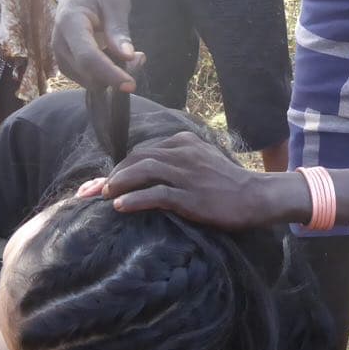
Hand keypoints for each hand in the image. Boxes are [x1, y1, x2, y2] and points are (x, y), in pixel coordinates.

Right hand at [50, 0, 144, 90]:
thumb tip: (127, 56)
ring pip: (90, 81)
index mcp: (70, 23)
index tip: (131, 84)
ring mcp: (61, 57)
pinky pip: (89, 80)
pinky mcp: (67, 65)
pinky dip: (107, 75)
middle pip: (89, 74)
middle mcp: (60, 43)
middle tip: (140, 57)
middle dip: (117, 74)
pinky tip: (117, 58)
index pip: (88, 56)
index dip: (109, 73)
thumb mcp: (115, 1)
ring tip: (130, 54)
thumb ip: (119, 28)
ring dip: (113, 75)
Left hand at [104, 131, 287, 229]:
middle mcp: (183, 153)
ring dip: (117, 183)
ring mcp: (187, 175)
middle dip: (112, 174)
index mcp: (184, 142)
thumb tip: (149, 170)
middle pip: (137, 158)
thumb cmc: (229, 183)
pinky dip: (134, 200)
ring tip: (103, 196)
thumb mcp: (203, 160)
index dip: (120, 166)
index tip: (101, 182)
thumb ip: (179, 160)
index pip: (143, 151)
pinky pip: (156, 195)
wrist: (257, 196)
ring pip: (142, 171)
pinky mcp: (191, 197)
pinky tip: (120, 207)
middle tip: (91, 191)